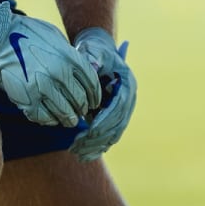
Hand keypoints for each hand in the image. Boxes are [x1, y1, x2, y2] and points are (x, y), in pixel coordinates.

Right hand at [0, 0, 101, 127]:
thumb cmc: (29, 34)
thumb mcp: (57, 38)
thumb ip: (72, 56)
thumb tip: (86, 72)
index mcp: (69, 57)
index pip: (91, 83)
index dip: (95, 95)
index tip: (95, 101)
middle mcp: (58, 74)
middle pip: (79, 99)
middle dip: (83, 108)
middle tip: (83, 111)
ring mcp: (42, 88)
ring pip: (64, 112)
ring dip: (69, 118)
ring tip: (70, 120)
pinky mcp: (25, 99)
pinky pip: (43, 117)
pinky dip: (50, 120)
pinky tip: (52, 119)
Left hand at [69, 29, 137, 160]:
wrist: (96, 54)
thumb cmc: (93, 51)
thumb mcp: (92, 49)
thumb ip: (92, 57)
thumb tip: (93, 67)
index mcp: (127, 83)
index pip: (120, 105)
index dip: (106, 119)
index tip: (90, 130)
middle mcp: (128, 99)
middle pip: (118, 123)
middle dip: (98, 137)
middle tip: (78, 145)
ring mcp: (122, 110)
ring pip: (113, 134)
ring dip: (96, 146)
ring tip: (76, 152)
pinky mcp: (113, 118)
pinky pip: (108, 137)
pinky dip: (97, 148)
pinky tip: (82, 156)